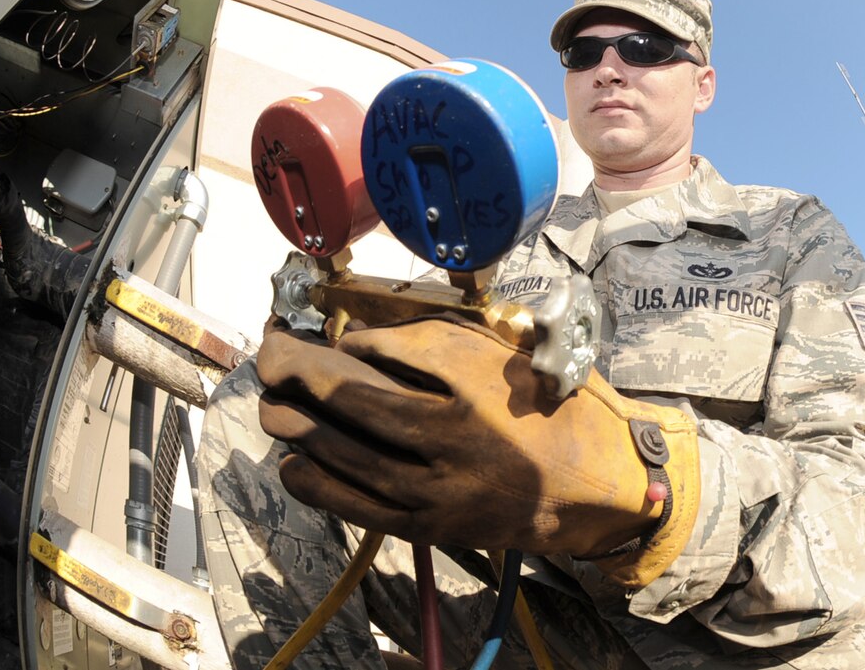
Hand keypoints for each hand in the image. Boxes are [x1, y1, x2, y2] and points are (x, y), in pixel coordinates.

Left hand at [257, 316, 699, 586]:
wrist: (595, 487)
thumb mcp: (509, 359)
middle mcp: (453, 443)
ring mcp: (438, 493)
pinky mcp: (431, 528)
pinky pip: (357, 507)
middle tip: (269, 359)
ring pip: (345, 459)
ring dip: (298, 430)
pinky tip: (296, 462)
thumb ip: (439, 346)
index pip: (386, 360)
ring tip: (272, 408)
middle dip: (299, 381)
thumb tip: (363, 342)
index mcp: (476, 392)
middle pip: (352, 407)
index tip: (313, 336)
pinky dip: (318, 483)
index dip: (338, 347)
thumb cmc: (555, 409)